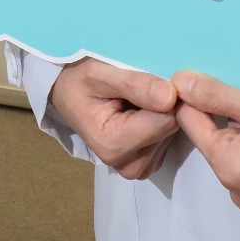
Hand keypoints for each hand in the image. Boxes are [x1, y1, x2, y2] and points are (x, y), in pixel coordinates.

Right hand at [46, 58, 178, 179]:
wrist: (67, 93)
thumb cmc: (79, 80)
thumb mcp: (99, 73)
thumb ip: (134, 84)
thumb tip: (170, 97)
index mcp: (114, 145)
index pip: (166, 120)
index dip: (166, 94)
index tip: (149, 78)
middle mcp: (127, 164)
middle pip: (171, 129)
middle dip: (162, 104)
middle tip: (137, 87)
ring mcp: (137, 168)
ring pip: (172, 133)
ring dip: (161, 111)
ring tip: (134, 99)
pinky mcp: (146, 164)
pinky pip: (168, 140)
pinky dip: (159, 121)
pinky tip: (140, 111)